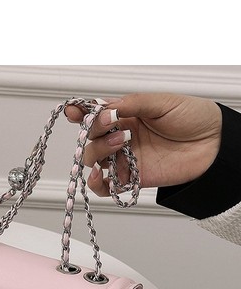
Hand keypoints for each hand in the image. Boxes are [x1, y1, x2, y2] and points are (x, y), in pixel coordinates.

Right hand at [66, 93, 221, 196]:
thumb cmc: (194, 118)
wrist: (215, 144)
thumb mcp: (162, 102)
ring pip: (94, 160)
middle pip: (90, 138)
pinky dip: (97, 184)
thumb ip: (132, 104)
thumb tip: (106, 108)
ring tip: (120, 144)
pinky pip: (106, 186)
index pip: (96, 114)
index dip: (81, 113)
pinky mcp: (133, 178)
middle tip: (112, 126)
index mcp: (127, 115)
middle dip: (94, 132)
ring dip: (98, 151)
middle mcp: (122, 137)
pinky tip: (99, 176)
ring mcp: (126, 158)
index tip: (74, 112)